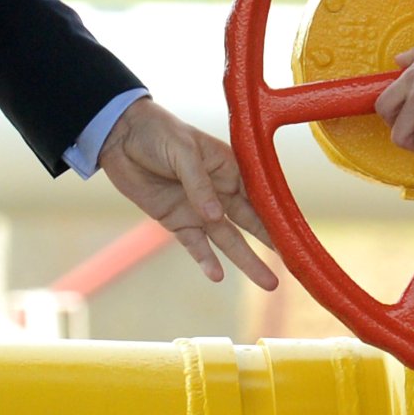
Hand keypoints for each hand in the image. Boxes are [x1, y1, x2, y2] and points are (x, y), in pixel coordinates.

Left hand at [98, 97, 279, 288]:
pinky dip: (206, 260)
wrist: (120, 136)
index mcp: (229, 167)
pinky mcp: (176, 220)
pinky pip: (195, 244)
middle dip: (269, 243)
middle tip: (290, 265)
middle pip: (249, 222)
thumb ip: (200, 184)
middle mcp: (219, 190)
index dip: (275, 215)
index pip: (258, 195)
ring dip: (245, 260)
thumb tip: (215, 216)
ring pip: (227, 239)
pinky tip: (218, 275)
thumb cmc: (158, 132)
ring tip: (267, 282)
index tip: (293, 235)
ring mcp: (198, 208)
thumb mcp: (183, 151)